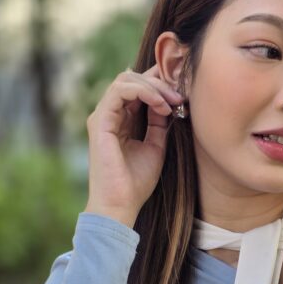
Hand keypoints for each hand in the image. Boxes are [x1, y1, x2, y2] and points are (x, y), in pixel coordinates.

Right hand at [84, 64, 184, 226]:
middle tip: (181, 97)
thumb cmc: (136, 182)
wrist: (121, 204)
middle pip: (132, 79)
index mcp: (120, 120)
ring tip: (173, 102)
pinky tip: (162, 106)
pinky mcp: (100, 121)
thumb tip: (170, 102)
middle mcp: (108, 115)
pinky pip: (120, 91)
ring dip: (154, 87)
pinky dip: (144, 93)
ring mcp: (102, 116)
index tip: (183, 95)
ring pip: (126, 80)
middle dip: (160, 83)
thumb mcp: (156, 147)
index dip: (159, 85)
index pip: (137, 88)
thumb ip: (159, 124)